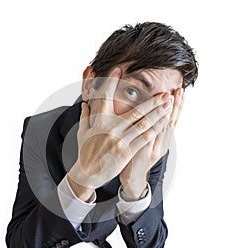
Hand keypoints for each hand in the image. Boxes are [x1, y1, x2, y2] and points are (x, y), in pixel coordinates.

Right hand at [68, 68, 171, 192]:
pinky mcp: (126, 152)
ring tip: (169, 106)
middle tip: (164, 93)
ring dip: (158, 114)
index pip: (105, 97)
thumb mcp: (82, 133)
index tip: (118, 70)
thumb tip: (85, 104)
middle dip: (152, 101)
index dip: (111, 82)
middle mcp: (110, 128)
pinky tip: (164, 123)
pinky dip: (155, 130)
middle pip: (136, 111)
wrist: (87, 173)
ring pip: (144, 124)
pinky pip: (144, 138)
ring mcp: (120, 140)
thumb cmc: (85, 152)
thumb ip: (84, 117)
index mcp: (99, 121)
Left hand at [119, 88, 184, 198]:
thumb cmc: (136, 156)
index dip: (177, 106)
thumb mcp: (144, 141)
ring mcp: (156, 148)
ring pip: (164, 128)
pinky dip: (157, 126)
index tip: (180, 91)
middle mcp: (162, 143)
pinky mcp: (147, 153)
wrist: (132, 177)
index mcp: (162, 139)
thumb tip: (147, 110)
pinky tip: (159, 116)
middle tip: (181, 90)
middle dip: (176, 105)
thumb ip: (147, 127)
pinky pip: (153, 137)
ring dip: (168, 112)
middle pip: (171, 121)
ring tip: (172, 98)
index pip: (171, 119)